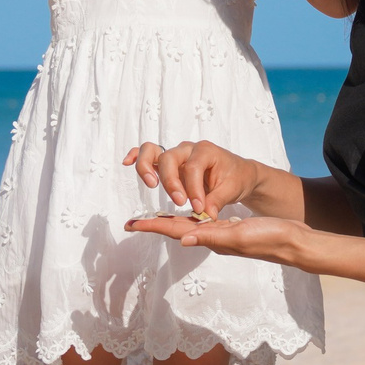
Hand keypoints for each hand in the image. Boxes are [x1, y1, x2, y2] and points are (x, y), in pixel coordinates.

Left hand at [123, 213, 310, 265]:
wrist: (295, 242)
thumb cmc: (271, 239)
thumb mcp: (240, 236)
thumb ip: (213, 236)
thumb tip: (183, 240)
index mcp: (212, 238)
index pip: (175, 231)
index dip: (152, 226)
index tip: (129, 224)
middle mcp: (213, 237)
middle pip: (177, 229)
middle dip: (154, 225)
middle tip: (131, 222)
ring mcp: (223, 234)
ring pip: (189, 226)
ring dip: (169, 222)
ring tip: (152, 218)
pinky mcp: (233, 228)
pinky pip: (205, 223)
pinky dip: (192, 218)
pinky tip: (190, 215)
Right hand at [124, 140, 261, 219]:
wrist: (237, 173)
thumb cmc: (235, 178)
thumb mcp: (232, 189)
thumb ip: (218, 201)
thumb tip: (206, 215)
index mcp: (206, 151)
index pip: (194, 168)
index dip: (194, 189)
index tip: (198, 208)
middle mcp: (188, 149)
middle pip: (169, 158)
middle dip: (171, 181)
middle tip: (180, 202)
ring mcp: (176, 154)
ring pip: (153, 151)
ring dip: (148, 168)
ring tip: (152, 185)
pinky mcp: (168, 162)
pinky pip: (147, 153)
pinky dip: (136, 156)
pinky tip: (126, 163)